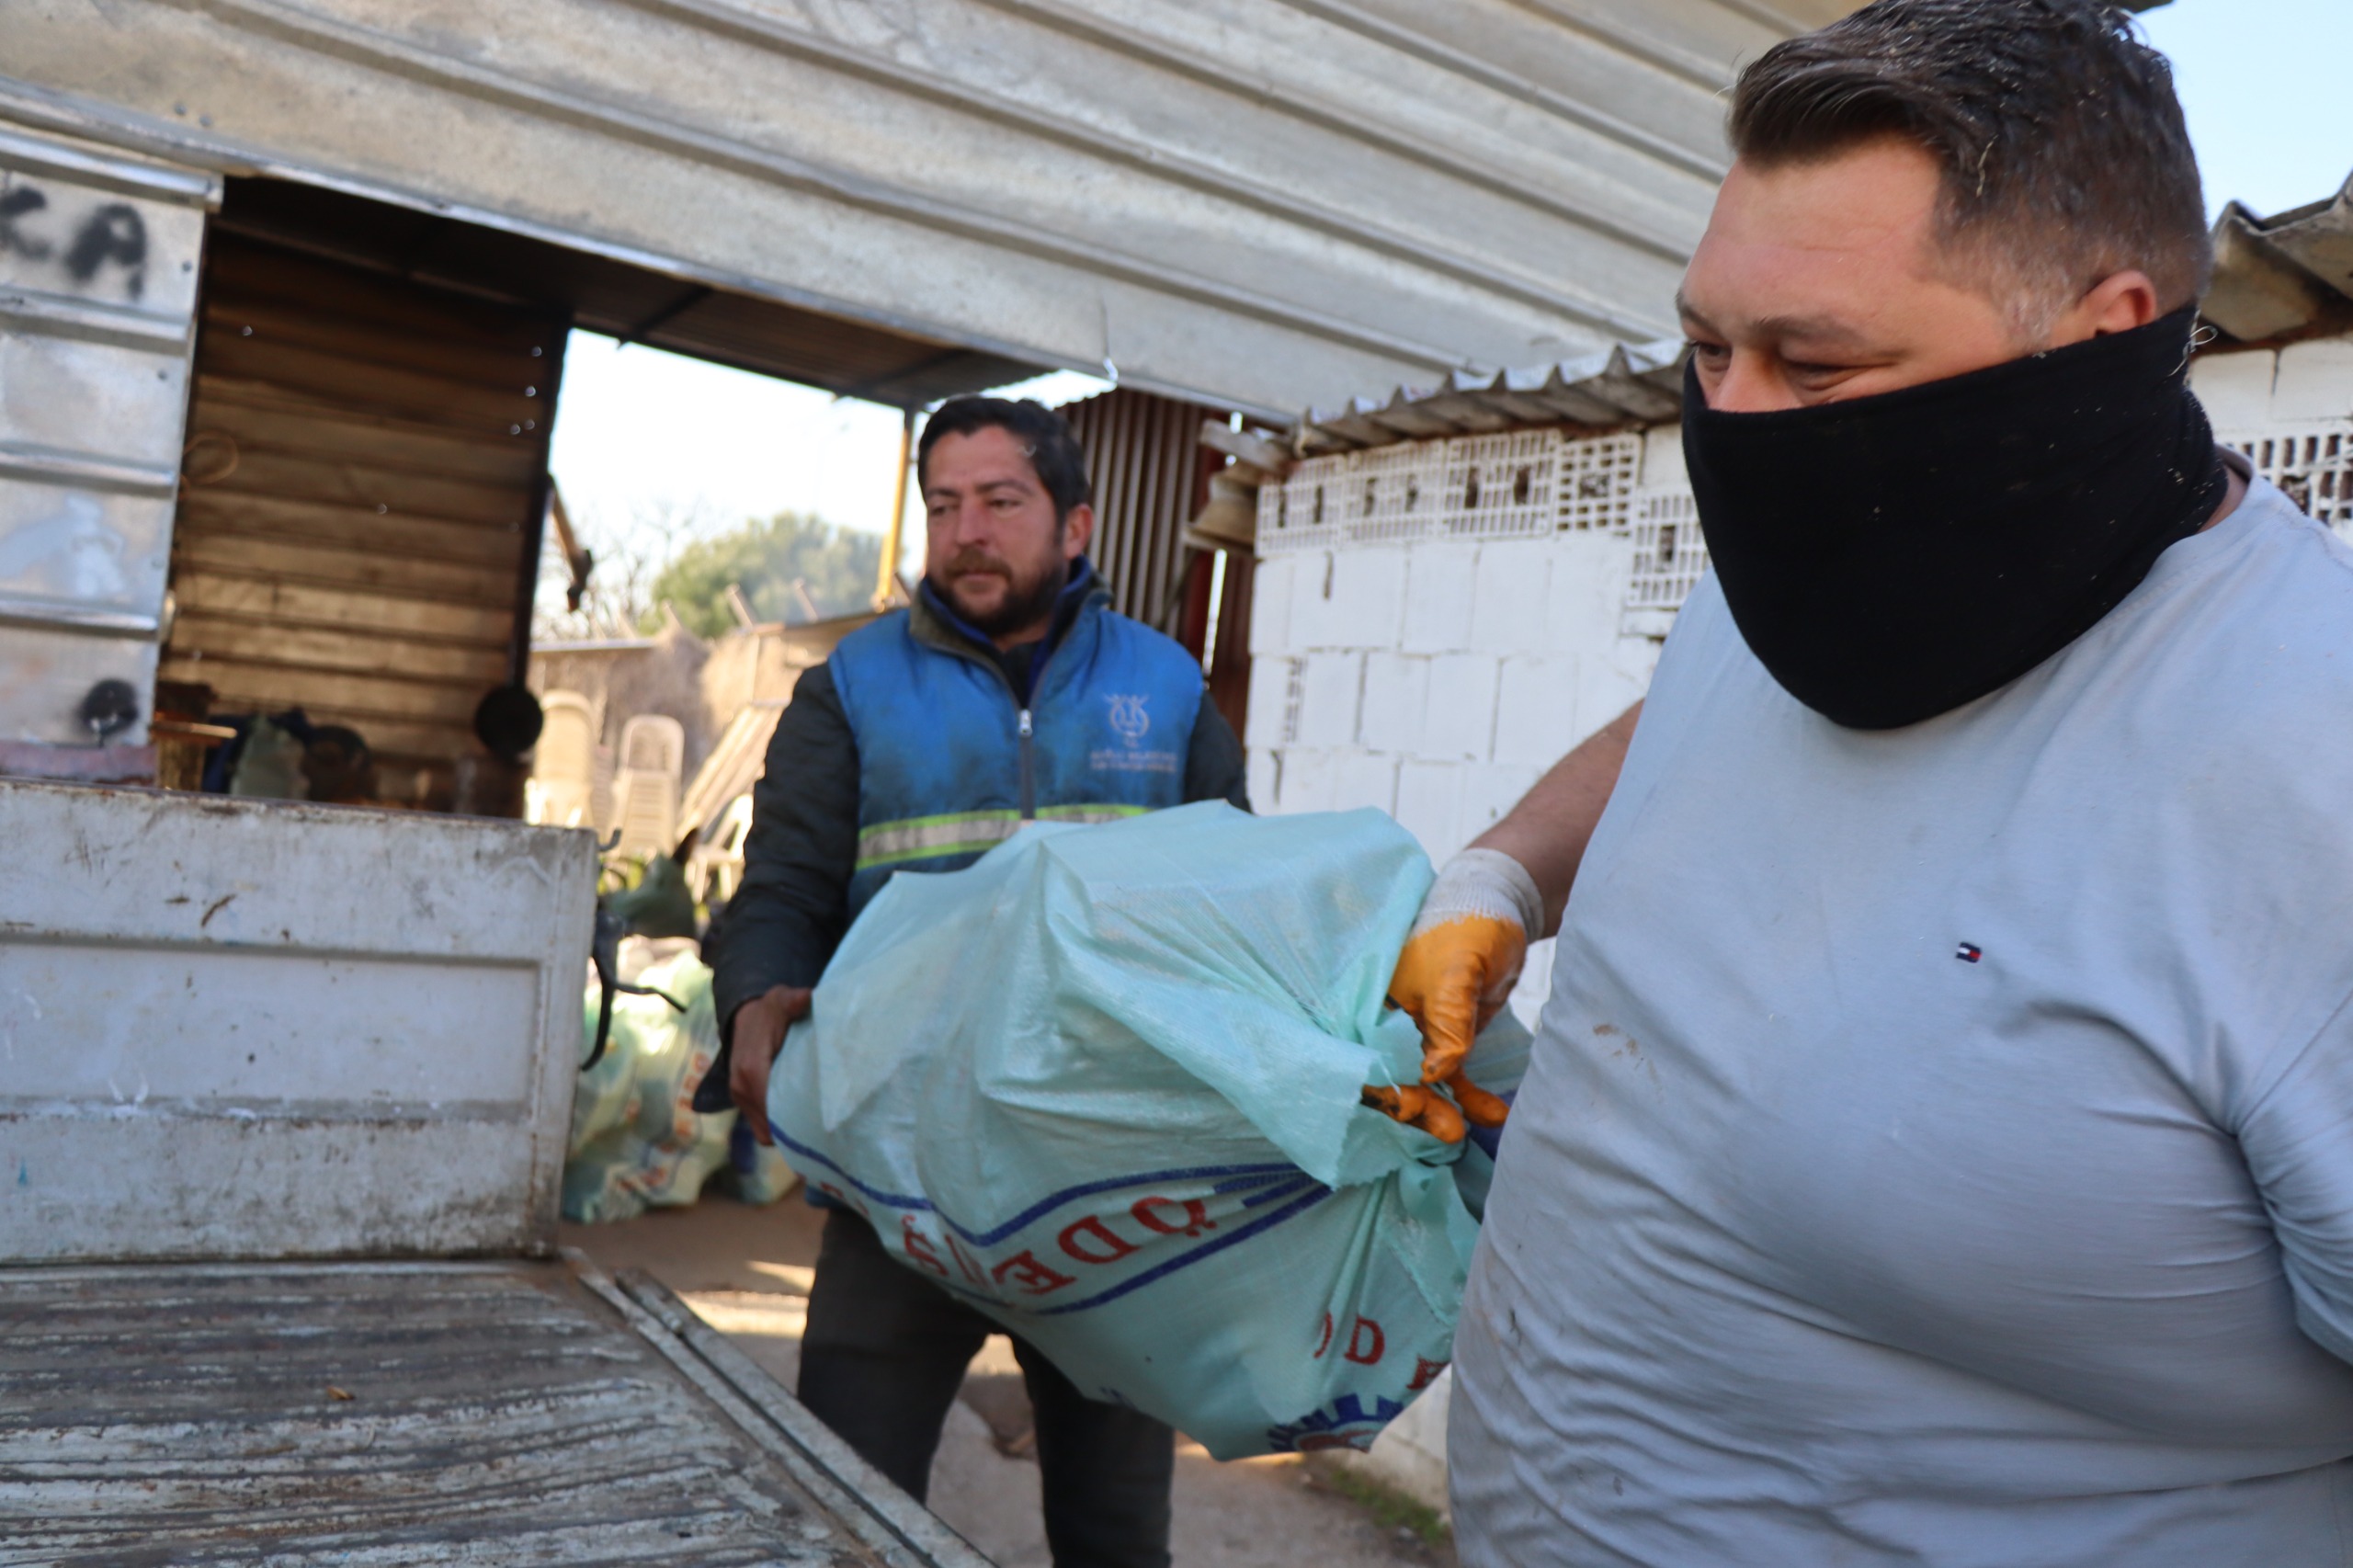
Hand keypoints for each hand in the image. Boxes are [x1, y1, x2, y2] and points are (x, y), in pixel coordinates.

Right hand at [729, 984, 812, 1144]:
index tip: (823, 1121)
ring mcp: (739, 1098)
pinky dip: (776, 1128)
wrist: (747, 1016)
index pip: (771, 1107)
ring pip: (763, 1131)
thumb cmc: (769, 1011)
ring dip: (785, 1131)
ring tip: (814, 1126)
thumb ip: (794, 1001)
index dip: (794, 1118)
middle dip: (793, 1129)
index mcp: (751, 1068)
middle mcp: (741, 1088)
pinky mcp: (743, 1102)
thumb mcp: (782, 1000)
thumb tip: (808, 997)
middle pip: (768, 1126)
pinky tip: (799, 1120)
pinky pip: (760, 1126)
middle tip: (825, 1128)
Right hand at [1370, 850, 1542, 1139]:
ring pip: (1421, 1082)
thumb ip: (1445, 1023)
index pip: (1365, 1055)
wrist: (1500, 906)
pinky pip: (1452, 1075)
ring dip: (1444, 1109)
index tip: (1413, 1108)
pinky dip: (1469, 1096)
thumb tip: (1435, 1075)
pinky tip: (1493, 1113)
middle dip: (1416, 1109)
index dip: (1383, 1088)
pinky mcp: (1446, 1037)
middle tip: (1449, 1130)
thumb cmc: (1464, 928)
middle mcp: (1385, 1021)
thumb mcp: (1454, 973)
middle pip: (1389, 1076)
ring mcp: (1415, 1031)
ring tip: (1468, 1130)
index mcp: (1370, 1002)